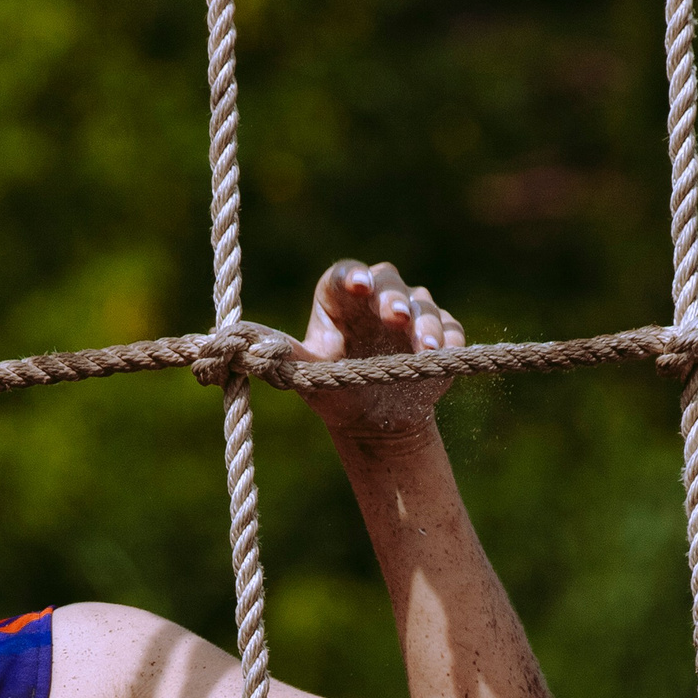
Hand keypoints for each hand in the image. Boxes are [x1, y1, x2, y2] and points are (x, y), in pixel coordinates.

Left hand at [296, 258, 465, 442]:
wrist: (375, 422)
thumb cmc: (335, 391)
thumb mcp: (310, 377)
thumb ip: (287, 356)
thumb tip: (248, 344)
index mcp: (339, 299)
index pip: (344, 275)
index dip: (352, 276)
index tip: (358, 286)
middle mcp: (376, 298)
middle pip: (388, 281)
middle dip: (393, 298)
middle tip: (396, 316)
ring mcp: (411, 313)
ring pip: (422, 303)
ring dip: (425, 324)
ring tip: (424, 348)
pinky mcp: (440, 333)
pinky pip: (450, 328)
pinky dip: (449, 339)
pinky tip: (445, 353)